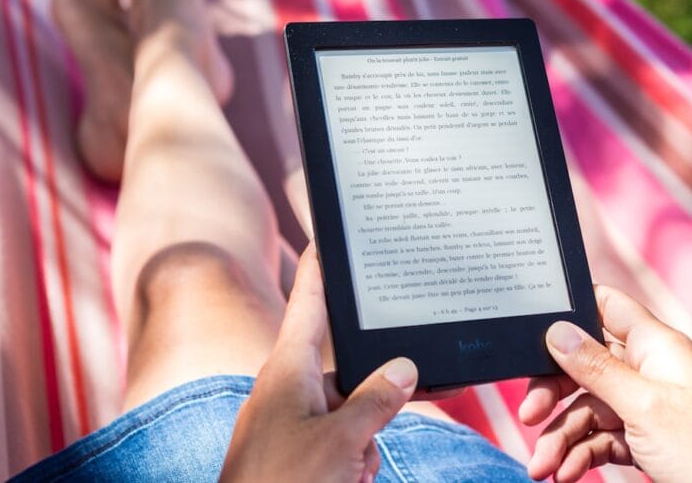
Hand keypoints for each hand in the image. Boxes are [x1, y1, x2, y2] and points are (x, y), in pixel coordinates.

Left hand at [220, 243, 417, 482]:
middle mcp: (290, 391)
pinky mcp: (301, 455)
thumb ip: (376, 401)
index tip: (329, 232)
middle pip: (350, 372)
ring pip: (355, 416)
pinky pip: (345, 444)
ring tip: (344, 476)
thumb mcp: (339, 442)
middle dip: (372, 405)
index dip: (322, 267)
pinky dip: (354, 464)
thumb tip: (403, 368)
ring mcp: (295, 425)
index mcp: (288, 371)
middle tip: (365, 438)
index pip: (310, 302)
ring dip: (363, 445)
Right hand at [519, 286, 691, 481]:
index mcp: (656, 345)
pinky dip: (579, 455)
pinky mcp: (643, 437)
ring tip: (542, 468)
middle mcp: (648, 369)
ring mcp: (645, 405)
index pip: (607, 306)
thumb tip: (557, 330)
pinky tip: (565, 474)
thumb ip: (596, 366)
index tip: (533, 330)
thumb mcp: (642, 405)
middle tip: (529, 417)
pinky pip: (599, 438)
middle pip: (584, 365)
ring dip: (560, 437)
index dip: (571, 311)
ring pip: (587, 408)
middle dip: (553, 393)